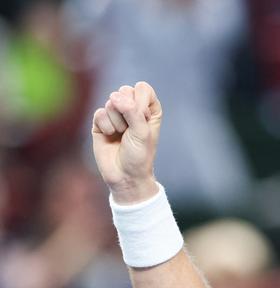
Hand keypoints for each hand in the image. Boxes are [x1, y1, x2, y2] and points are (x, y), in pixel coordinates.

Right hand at [92, 82, 161, 203]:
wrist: (124, 175)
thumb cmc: (139, 155)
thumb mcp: (142, 133)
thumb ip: (133, 112)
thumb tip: (115, 96)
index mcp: (149, 109)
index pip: (142, 88)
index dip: (140, 102)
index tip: (143, 119)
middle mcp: (133, 108)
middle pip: (124, 91)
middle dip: (127, 111)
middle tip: (131, 130)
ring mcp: (116, 114)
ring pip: (111, 102)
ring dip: (117, 122)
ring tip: (121, 135)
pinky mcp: (101, 121)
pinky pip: (99, 113)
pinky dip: (105, 126)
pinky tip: (110, 136)